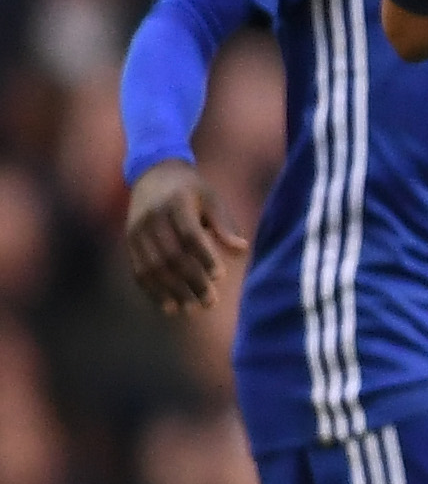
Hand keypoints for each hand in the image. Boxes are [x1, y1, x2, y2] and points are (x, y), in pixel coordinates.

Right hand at [121, 159, 246, 311]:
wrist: (154, 174)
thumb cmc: (192, 190)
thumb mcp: (212, 198)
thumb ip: (224, 224)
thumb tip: (242, 249)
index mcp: (176, 204)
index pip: (190, 235)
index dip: (204, 257)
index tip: (219, 277)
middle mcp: (152, 218)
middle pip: (171, 256)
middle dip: (191, 281)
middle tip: (210, 302)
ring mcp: (137, 231)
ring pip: (152, 267)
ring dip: (171, 291)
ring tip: (191, 309)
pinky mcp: (130, 241)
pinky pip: (139, 270)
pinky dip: (153, 290)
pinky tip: (169, 305)